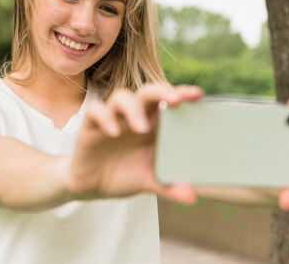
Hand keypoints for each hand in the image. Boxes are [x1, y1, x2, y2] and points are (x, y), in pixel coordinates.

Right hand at [64, 83, 202, 203]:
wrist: (92, 186)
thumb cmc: (126, 175)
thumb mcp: (149, 182)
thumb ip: (169, 187)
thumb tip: (191, 197)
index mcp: (153, 124)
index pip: (168, 101)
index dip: (181, 94)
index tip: (197, 95)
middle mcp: (134, 116)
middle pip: (147, 92)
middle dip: (162, 92)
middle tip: (175, 101)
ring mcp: (113, 118)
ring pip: (122, 97)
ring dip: (133, 108)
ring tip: (142, 128)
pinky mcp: (91, 126)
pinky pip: (96, 112)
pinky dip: (105, 118)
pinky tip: (113, 132)